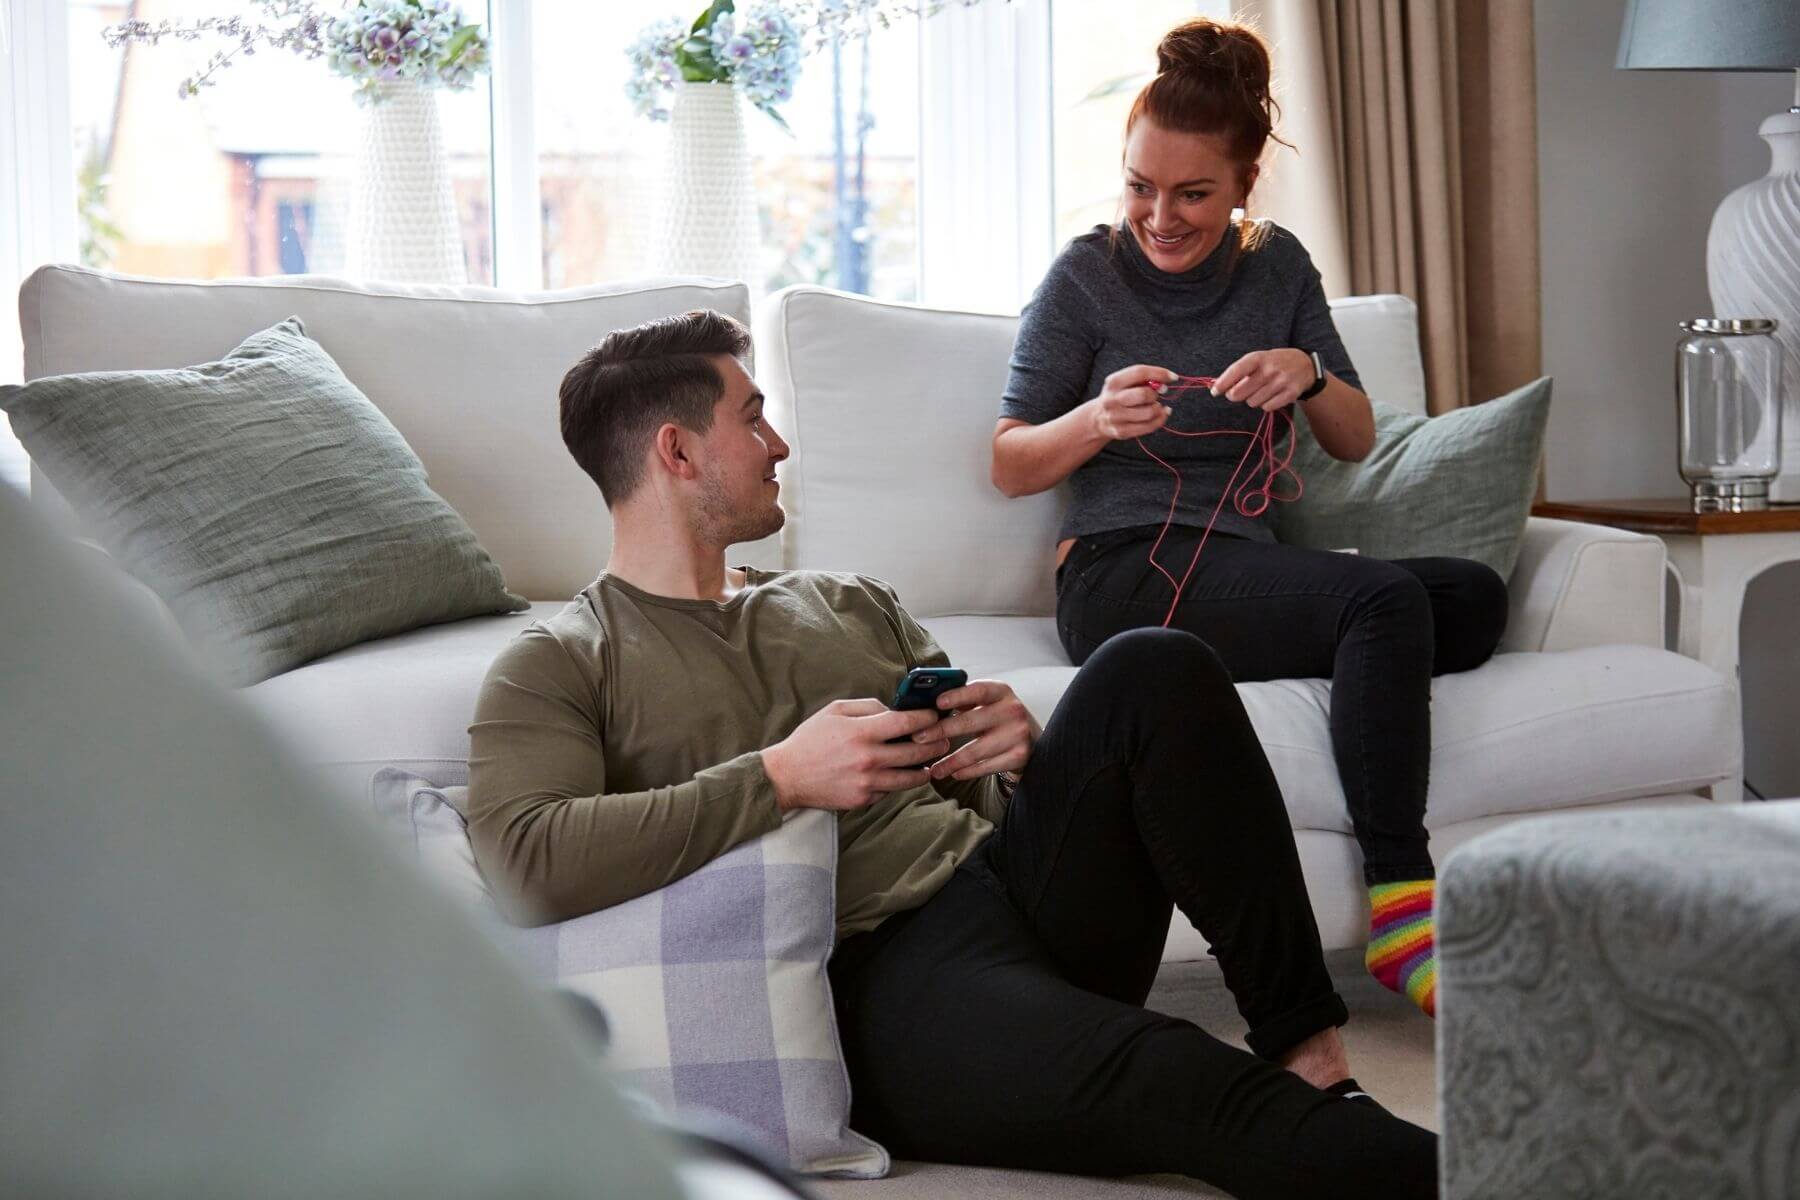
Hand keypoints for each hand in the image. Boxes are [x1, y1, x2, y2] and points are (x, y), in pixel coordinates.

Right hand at [763, 699, 950, 812]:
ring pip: (910, 778)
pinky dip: (898, 783)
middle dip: (935, 744)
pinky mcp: (863, 800)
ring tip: (930, 763)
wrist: (786, 776)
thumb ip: (867, 707)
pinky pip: (890, 790)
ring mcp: (867, 782)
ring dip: (925, 769)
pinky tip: (902, 775)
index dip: (926, 718)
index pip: (906, 723)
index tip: (934, 716)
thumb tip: (894, 710)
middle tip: (944, 740)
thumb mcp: (835, 711)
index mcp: (861, 732)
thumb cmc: (810, 740)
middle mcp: (868, 758)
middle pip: (916, 752)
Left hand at [913, 680, 1039, 781]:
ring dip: (951, 761)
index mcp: (1001, 692)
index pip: (978, 690)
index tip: (937, 702)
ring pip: (975, 750)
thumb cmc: (1000, 719)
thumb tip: (927, 706)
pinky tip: (954, 773)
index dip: (958, 696)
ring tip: (934, 769)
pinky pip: (986, 766)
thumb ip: (964, 702)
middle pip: (971, 722)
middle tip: (918, 738)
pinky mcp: (1019, 756)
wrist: (1034, 741)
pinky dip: (967, 771)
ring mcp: (1018, 734)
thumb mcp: (988, 704)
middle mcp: (1012, 710)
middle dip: (941, 731)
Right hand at [1086, 364, 1178, 440]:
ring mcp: (1116, 417)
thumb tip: (1165, 383)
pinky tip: (1161, 414)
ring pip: (1149, 412)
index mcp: (1114, 382)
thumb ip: (1144, 379)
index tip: (1173, 377)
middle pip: (1143, 394)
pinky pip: (1149, 427)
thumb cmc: (1119, 396)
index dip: (1160, 373)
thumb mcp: (1125, 383)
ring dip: (1158, 408)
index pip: (1139, 372)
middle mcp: (1112, 399)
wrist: (1098, 418)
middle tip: (1156, 395)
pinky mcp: (1122, 431)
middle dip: (1155, 394)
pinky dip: (1160, 420)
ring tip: (1156, 406)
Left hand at [1212, 349, 1314, 412]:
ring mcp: (1281, 382)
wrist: (1305, 365)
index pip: (1236, 371)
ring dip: (1253, 399)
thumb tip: (1217, 387)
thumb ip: (1239, 372)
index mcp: (1258, 358)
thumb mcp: (1258, 360)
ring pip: (1252, 402)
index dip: (1222, 383)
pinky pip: (1267, 408)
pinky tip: (1272, 395)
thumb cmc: (1273, 363)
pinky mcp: (1291, 394)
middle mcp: (1270, 369)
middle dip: (1235, 395)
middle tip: (1238, 392)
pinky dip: (1266, 404)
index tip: (1214, 392)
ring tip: (1262, 390)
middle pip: (1240, 393)